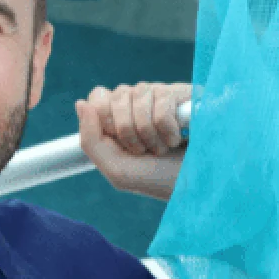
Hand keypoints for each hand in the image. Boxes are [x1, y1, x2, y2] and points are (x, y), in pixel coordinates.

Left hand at [75, 83, 191, 200]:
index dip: (106, 122)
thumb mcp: (116, 168)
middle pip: (116, 96)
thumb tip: (81, 103)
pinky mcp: (184, 93)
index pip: (98, 97)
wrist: (198, 185)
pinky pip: (162, 102)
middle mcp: (138, 101)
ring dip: (150, 134)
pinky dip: (167, 129)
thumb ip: (91, 139)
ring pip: (138, 96)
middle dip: (128, 133)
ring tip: (163, 148)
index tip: (120, 145)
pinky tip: (178, 139)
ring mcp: (161, 94)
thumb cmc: (157, 178)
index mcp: (118, 115)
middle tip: (144, 151)